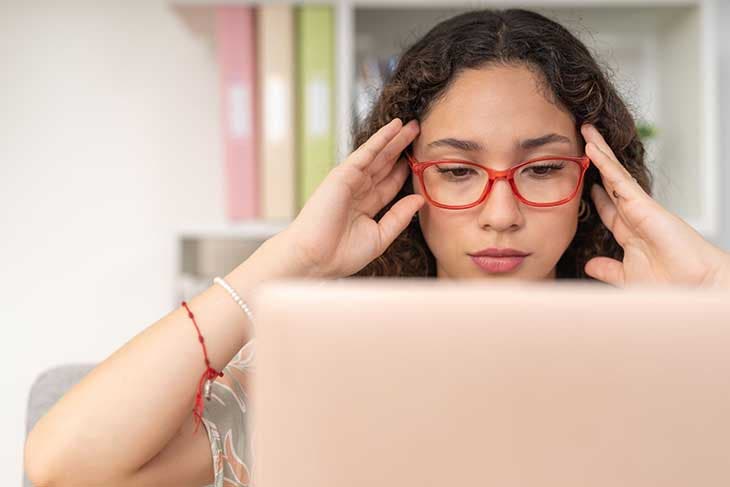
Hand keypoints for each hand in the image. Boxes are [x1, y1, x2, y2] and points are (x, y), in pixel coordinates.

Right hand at [277, 118, 424, 278]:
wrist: (316, 257)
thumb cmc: (342, 254)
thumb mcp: (380, 236)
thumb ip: (399, 217)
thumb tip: (420, 199)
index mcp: (366, 207)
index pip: (390, 184)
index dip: (406, 171)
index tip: (424, 159)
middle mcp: (358, 191)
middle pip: (386, 166)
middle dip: (403, 149)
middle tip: (420, 133)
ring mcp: (350, 181)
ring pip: (379, 155)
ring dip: (395, 139)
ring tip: (413, 125)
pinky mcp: (343, 174)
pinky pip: (366, 153)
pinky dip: (380, 138)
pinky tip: (394, 127)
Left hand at [581, 123, 729, 287]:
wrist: (695, 288)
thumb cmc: (670, 286)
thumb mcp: (627, 277)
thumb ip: (608, 269)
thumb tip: (589, 265)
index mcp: (631, 235)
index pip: (608, 210)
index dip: (596, 196)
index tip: (583, 182)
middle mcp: (635, 217)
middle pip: (609, 184)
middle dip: (595, 164)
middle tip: (580, 143)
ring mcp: (640, 208)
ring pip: (613, 175)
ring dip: (598, 152)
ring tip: (584, 130)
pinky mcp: (643, 204)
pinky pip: (618, 179)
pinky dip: (604, 163)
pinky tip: (591, 147)